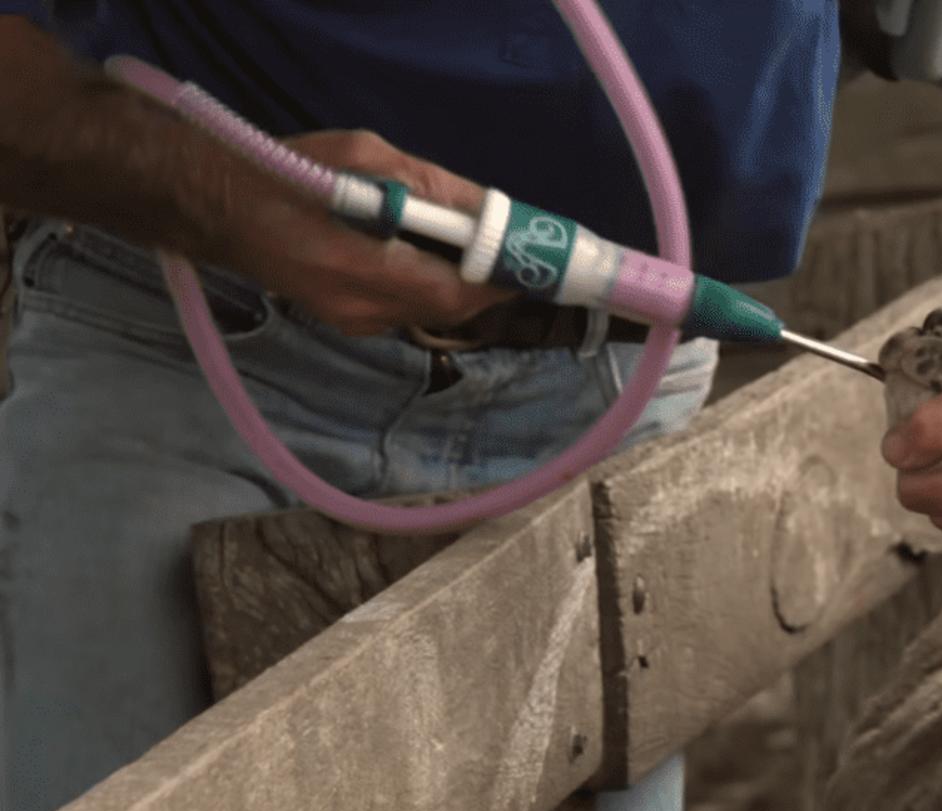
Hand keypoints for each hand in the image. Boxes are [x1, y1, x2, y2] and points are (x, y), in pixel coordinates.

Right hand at [211, 130, 511, 335]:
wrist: (210, 203)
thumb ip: (429, 187)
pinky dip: (424, 285)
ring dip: (455, 285)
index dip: (499, 283)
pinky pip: (400, 308)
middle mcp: (359, 309)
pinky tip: (426, 256)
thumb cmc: (283, 171)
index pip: (454, 294)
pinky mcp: (340, 318)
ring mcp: (347, 320)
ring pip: (424, 311)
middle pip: (445, 308)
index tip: (530, 264)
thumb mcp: (362, 158)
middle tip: (510, 253)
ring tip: (474, 252)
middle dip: (482, 283)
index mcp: (362, 270)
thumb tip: (487, 209)